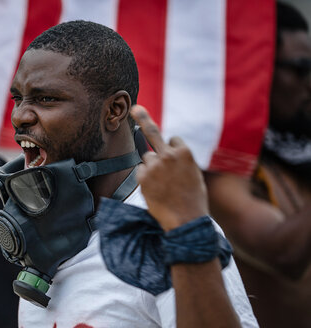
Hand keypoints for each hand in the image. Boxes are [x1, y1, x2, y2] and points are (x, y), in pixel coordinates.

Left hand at [131, 105, 207, 230]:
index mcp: (184, 152)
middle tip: (135, 108)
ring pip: (147, 159)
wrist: (186, 219)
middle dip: (143, 118)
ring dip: (152, 168)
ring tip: (163, 185)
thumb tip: (164, 150)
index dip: (172, 149)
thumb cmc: (193, 198)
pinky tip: (155, 189)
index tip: (173, 157)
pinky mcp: (143, 177)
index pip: (172, 140)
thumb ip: (179, 160)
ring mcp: (154, 165)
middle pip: (152, 132)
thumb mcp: (193, 173)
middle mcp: (168, 155)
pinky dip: (145, 178)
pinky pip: (141, 171)